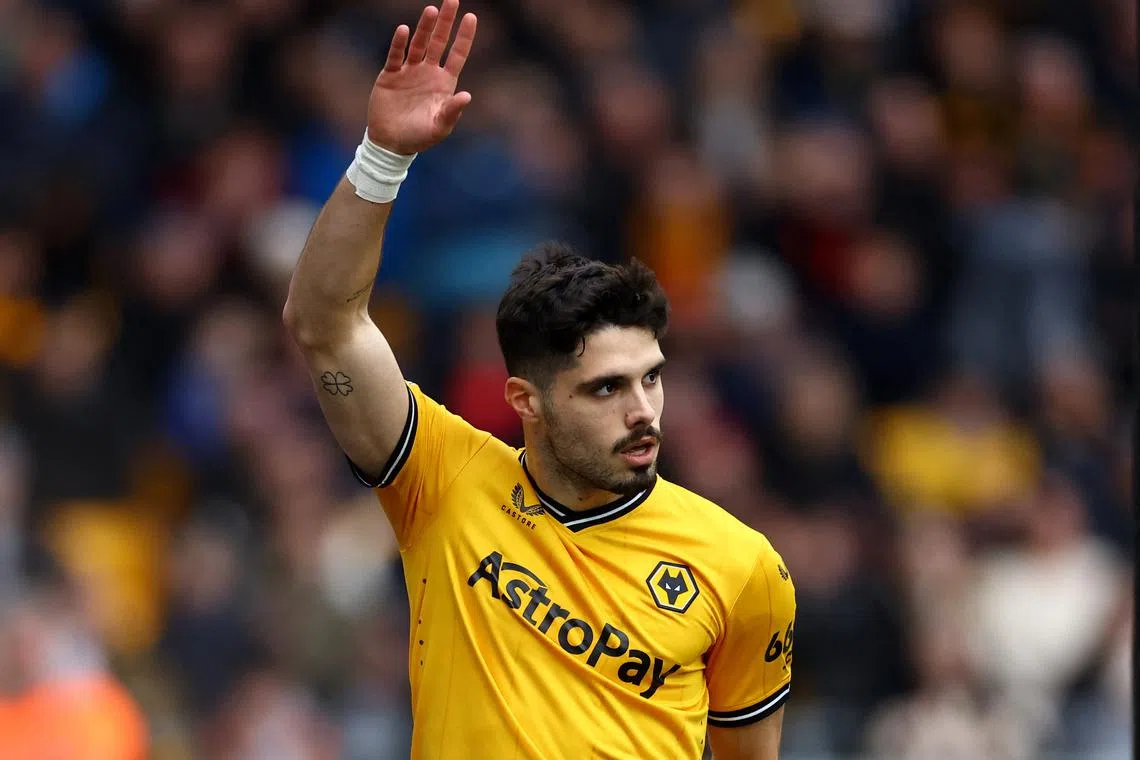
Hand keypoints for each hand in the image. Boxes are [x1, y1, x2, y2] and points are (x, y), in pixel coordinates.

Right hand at [367, 0, 476, 154]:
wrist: (392, 143)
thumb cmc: (420, 136)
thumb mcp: (440, 127)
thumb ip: (452, 111)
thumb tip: (467, 95)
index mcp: (444, 83)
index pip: (457, 54)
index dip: (464, 36)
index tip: (471, 17)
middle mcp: (428, 72)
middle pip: (439, 42)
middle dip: (445, 22)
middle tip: (452, 0)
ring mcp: (409, 71)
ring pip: (418, 44)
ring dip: (424, 28)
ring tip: (431, 10)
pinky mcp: (390, 75)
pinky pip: (395, 56)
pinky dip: (399, 44)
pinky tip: (403, 30)